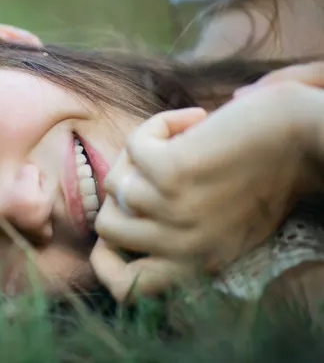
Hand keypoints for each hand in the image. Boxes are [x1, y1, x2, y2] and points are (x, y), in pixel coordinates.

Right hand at [91, 81, 323, 300]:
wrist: (309, 140)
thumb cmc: (272, 176)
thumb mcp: (226, 226)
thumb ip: (179, 233)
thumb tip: (124, 209)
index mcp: (195, 263)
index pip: (125, 287)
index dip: (105, 262)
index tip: (113, 232)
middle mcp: (180, 246)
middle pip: (106, 227)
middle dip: (120, 193)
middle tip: (151, 168)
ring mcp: (172, 210)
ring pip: (113, 184)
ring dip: (141, 153)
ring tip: (181, 139)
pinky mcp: (169, 172)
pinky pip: (132, 146)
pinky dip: (158, 126)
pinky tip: (193, 120)